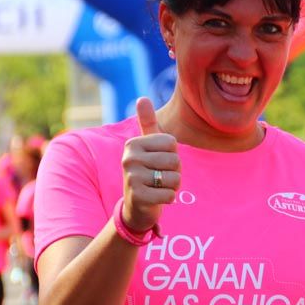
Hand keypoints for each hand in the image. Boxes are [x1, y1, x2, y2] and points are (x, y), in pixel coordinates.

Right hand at [121, 98, 179, 232]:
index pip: (172, 143)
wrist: (135, 206)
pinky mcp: (138, 196)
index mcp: (133, 143)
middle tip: (159, 178)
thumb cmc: (147, 172)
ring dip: (172, 186)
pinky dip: (168, 199)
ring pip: (175, 178)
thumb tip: (142, 98)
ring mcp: (132, 177)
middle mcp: (129, 158)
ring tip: (157, 187)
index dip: (172, 155)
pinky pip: (170, 195)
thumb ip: (147, 123)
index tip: (158, 163)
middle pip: (175, 161)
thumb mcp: (147, 147)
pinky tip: (156, 198)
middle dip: (174, 172)